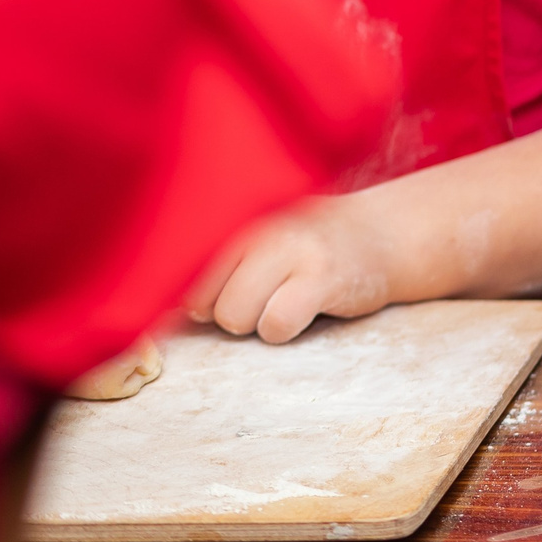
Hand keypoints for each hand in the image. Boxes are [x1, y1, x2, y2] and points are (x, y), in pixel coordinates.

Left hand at [185, 195, 398, 343]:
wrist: (383, 233)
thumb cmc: (303, 243)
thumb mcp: (254, 232)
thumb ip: (208, 257)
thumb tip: (158, 305)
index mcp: (234, 211)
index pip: (176, 266)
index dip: (190, 291)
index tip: (216, 287)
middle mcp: (259, 223)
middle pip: (201, 301)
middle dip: (226, 308)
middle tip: (263, 290)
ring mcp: (292, 248)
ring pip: (234, 317)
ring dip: (256, 321)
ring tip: (284, 296)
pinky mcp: (323, 278)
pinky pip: (276, 325)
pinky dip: (285, 330)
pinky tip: (305, 308)